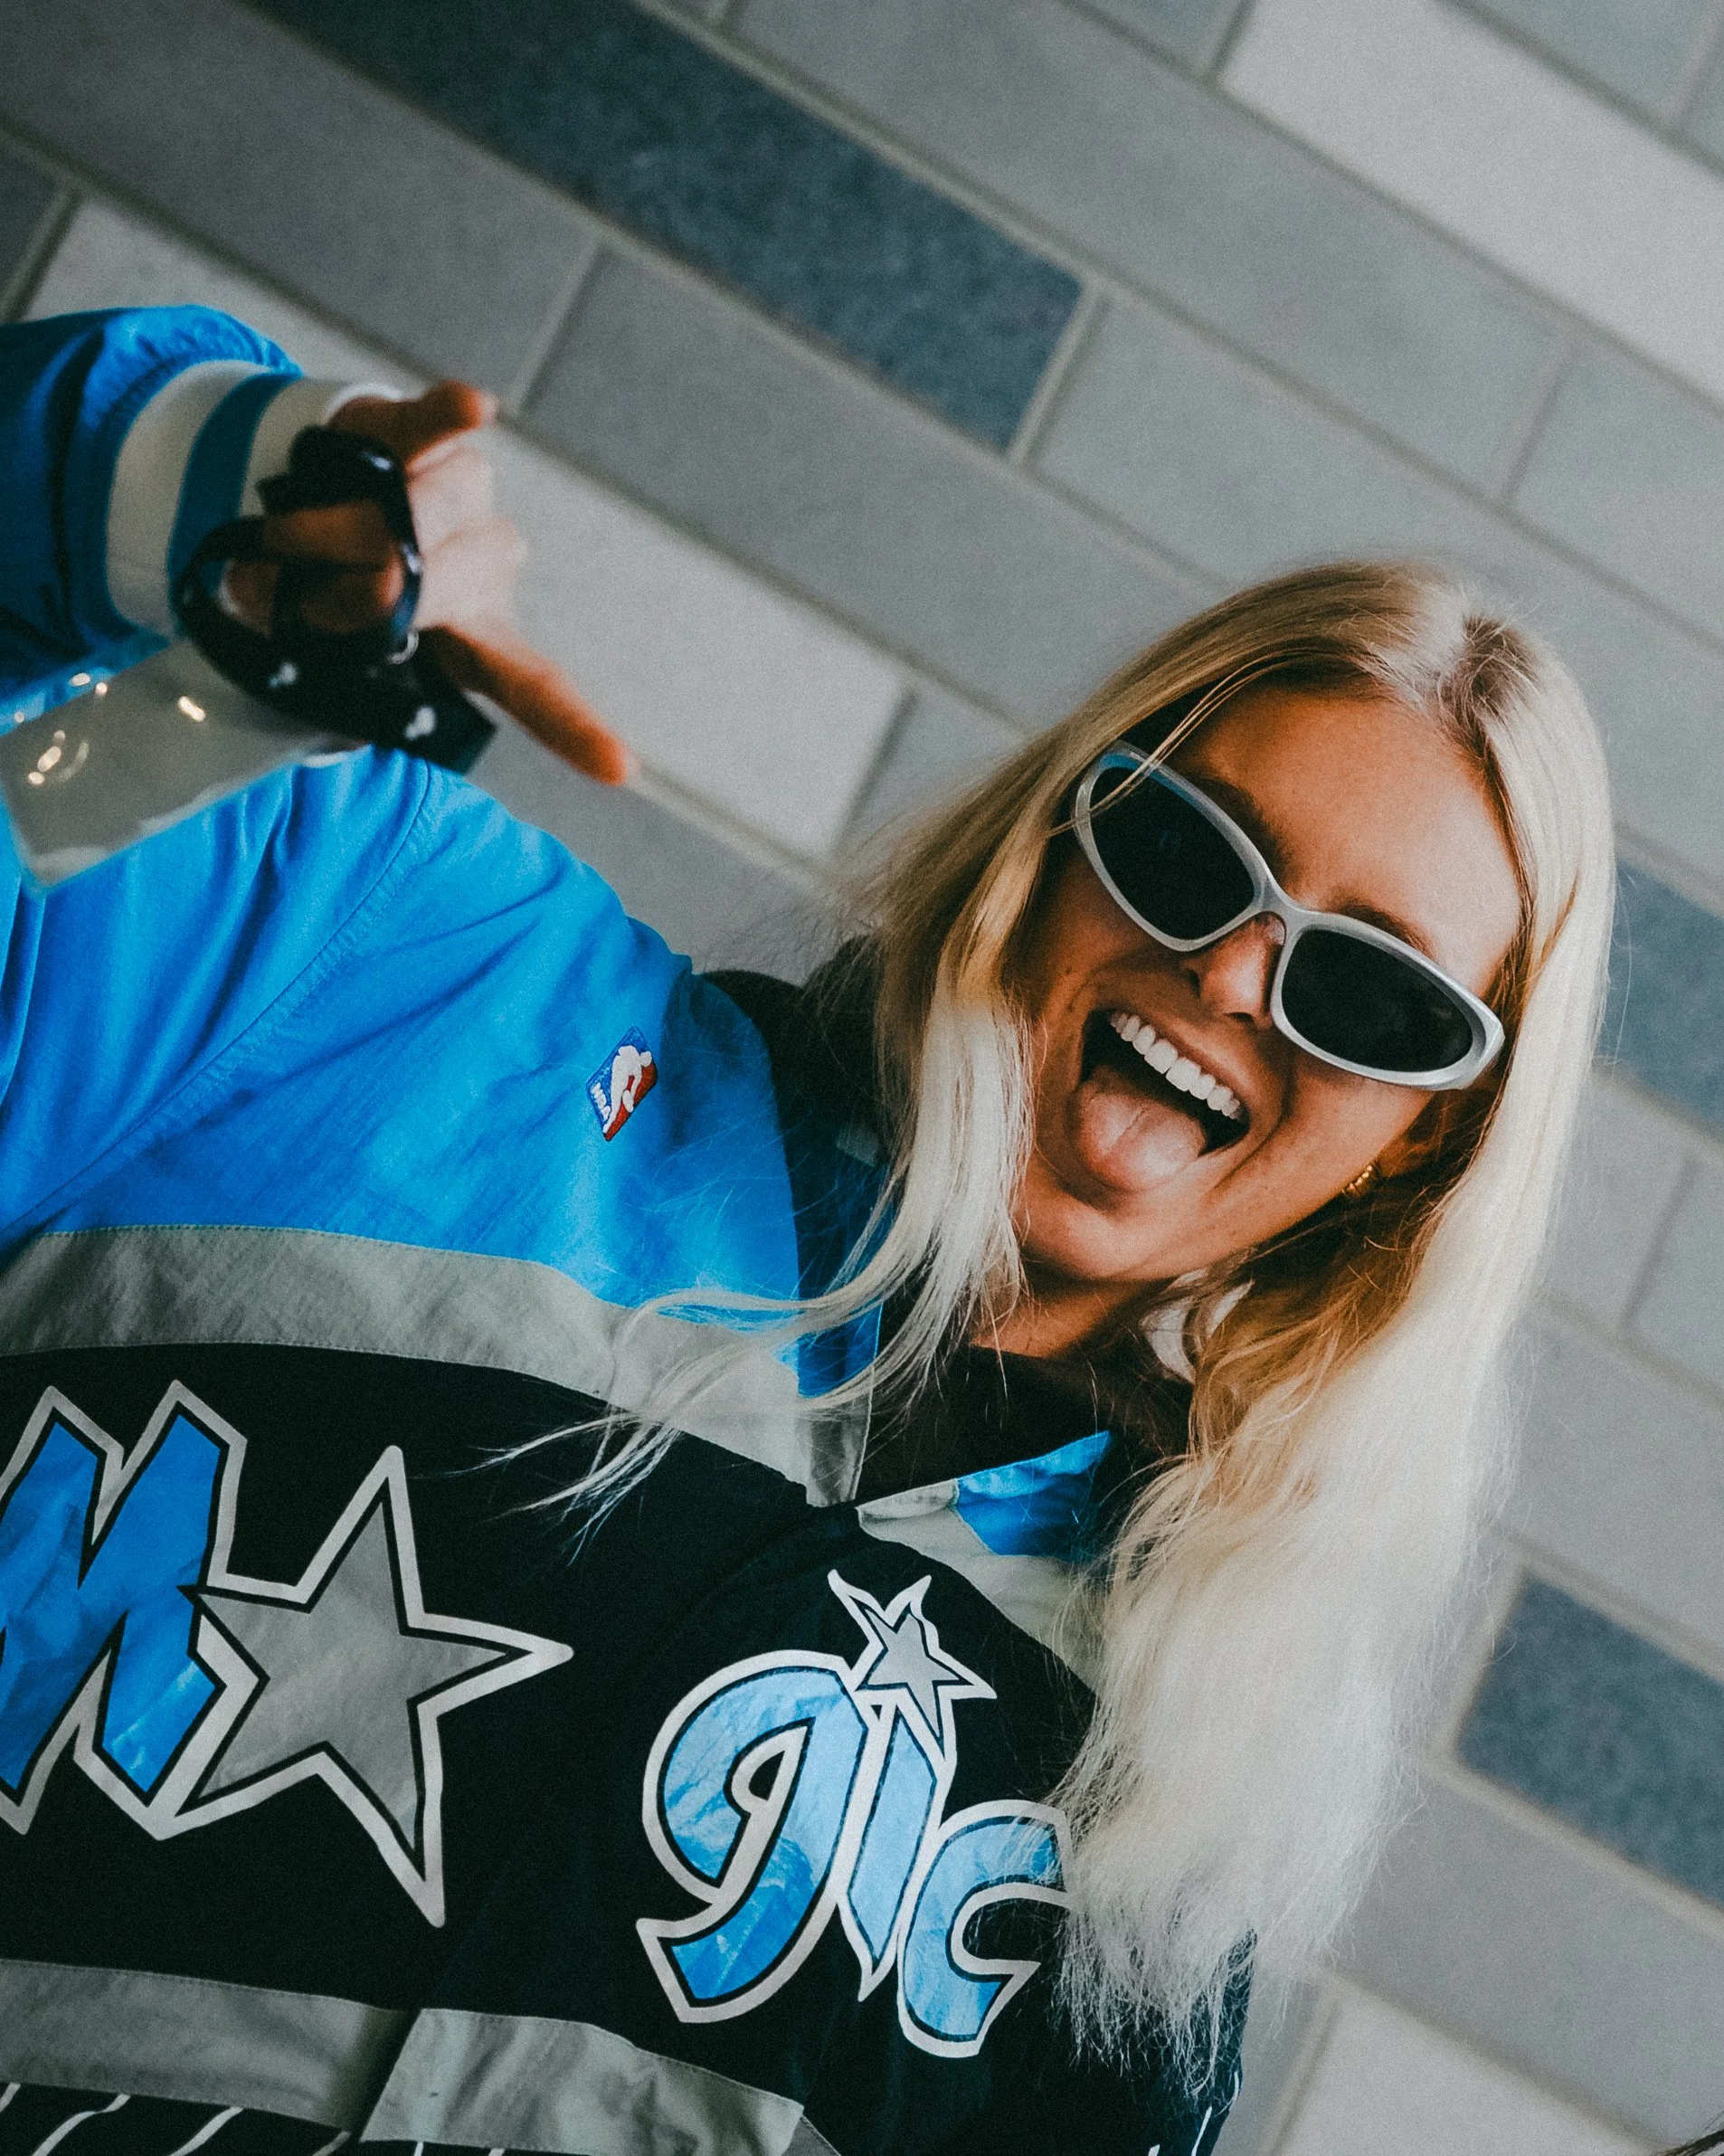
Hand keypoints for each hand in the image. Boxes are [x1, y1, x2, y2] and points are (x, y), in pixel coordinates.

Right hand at [226, 381, 634, 785]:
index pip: (536, 690)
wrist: (312, 494)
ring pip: (409, 517)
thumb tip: (317, 583)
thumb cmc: (326, 583)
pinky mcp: (431, 439)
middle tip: (301, 596)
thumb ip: (328, 623)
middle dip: (352, 593)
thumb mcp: (328, 633)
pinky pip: (435, 430)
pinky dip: (447, 418)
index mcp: (482, 636)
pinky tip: (473, 410)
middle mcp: (491, 565)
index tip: (621, 770)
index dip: (575, 731)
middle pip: (429, 584)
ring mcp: (468, 500)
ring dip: (335, 531)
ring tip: (290, 537)